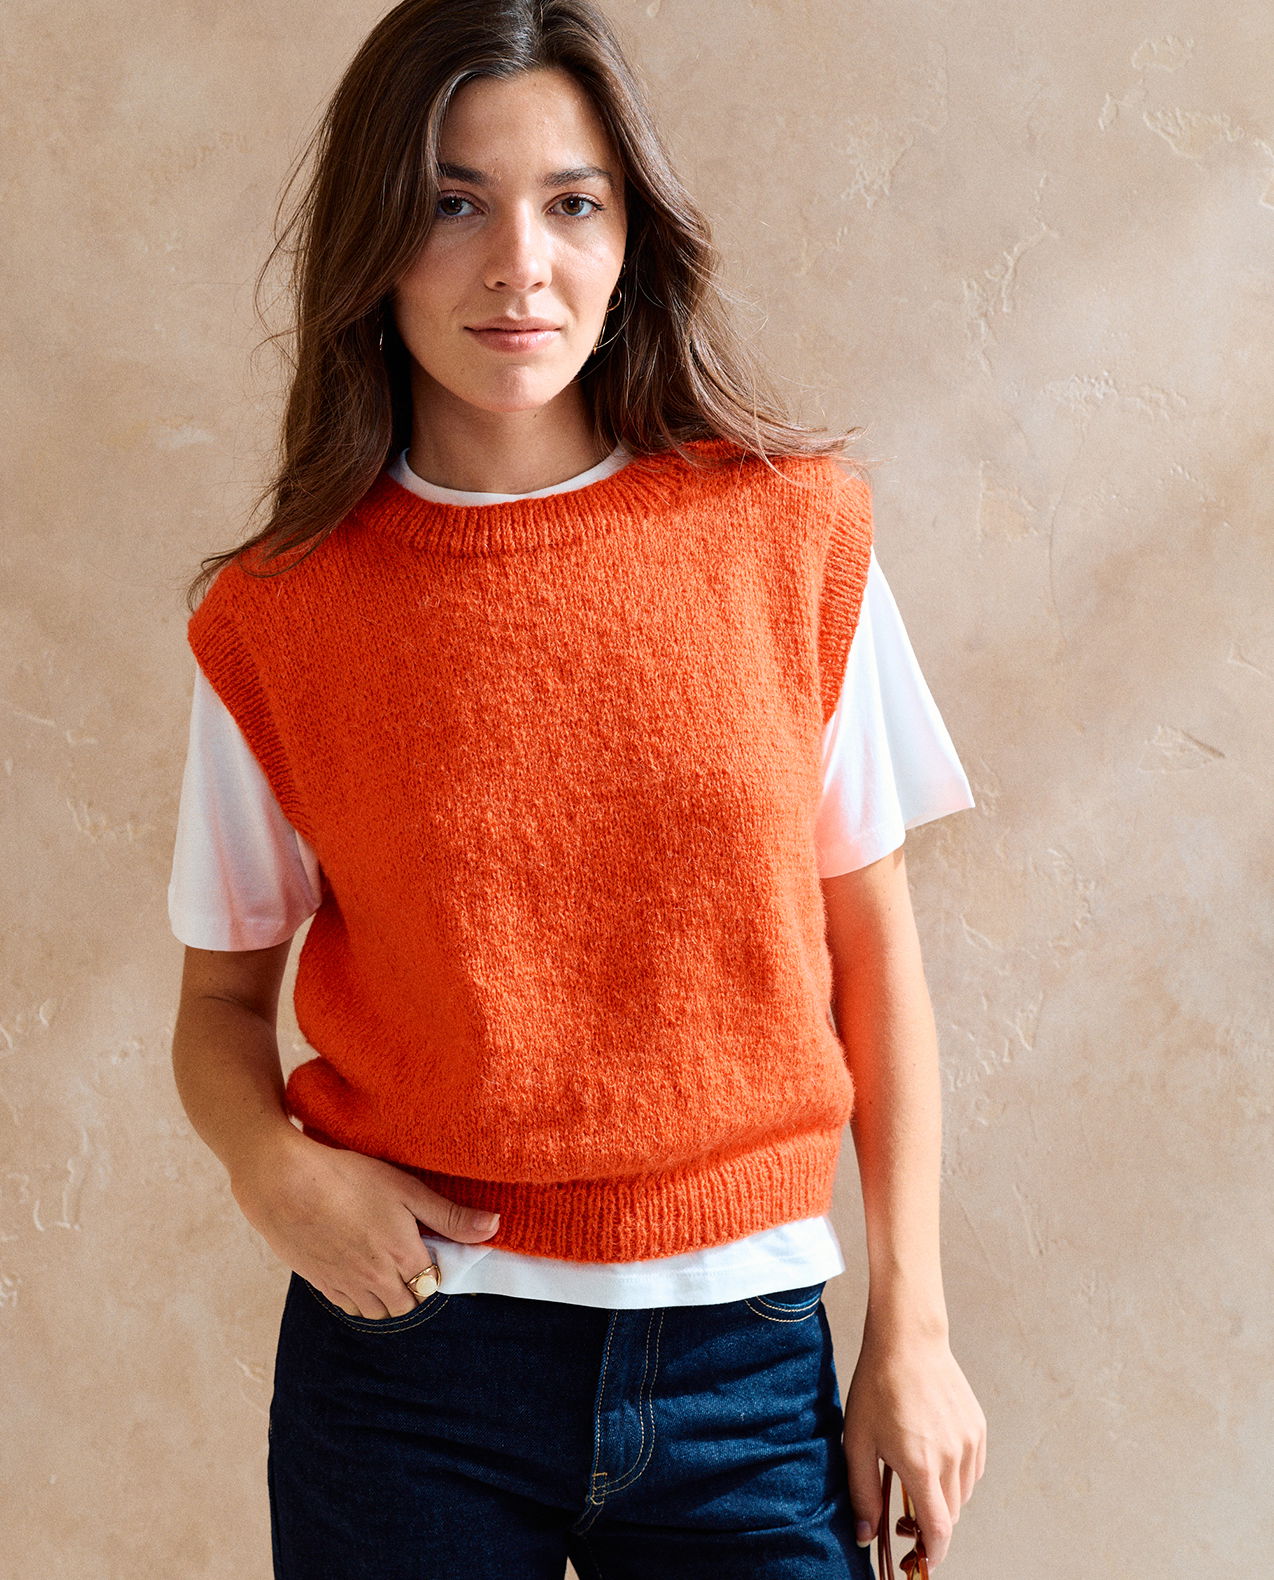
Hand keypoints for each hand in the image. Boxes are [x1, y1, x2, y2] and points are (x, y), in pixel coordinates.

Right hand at [229, 1129, 500, 1318]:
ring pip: (379, 1311)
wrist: (283, 1182)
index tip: (427, 1245)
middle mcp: (377, 1279)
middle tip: (406, 1254)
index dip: (435, 1265)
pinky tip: (357, 1268)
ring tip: (383, 1262)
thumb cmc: (346, 1177)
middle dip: (414, 1285)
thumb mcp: (405, 1188)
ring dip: (387, 1295)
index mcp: (403, 1255)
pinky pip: (349, 1307)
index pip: (433, 1282)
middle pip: (408, 1303)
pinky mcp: (320, 1284)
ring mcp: (346, 1285)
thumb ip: (450, 1214)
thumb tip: (493, 1227)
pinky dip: (359, 1297)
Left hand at [842, 1317, 986, 1567]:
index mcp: (921, 1465)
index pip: (940, 1530)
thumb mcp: (858, 1440)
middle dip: (932, 1523)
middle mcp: (952, 1458)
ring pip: (963, 1493)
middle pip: (951, 1514)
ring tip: (918, 1473)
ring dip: (944, 1497)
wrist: (908, 1341)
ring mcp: (969, 1442)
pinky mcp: (978, 1427)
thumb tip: (865, 1535)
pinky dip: (958, 1475)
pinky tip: (935, 1455)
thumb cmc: (878, 1387)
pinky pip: (973, 1469)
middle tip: (907, 1511)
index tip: (923, 1559)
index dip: (934, 1552)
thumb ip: (863, 1492)